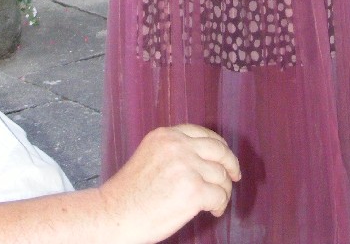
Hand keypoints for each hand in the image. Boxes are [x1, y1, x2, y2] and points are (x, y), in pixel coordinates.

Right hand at [102, 124, 240, 243]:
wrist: (114, 215)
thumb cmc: (128, 194)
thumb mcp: (150, 156)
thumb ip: (173, 152)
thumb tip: (204, 160)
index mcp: (166, 135)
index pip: (203, 134)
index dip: (218, 146)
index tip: (224, 158)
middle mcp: (178, 146)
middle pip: (219, 149)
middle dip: (230, 164)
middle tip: (234, 177)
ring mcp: (187, 167)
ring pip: (222, 175)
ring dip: (223, 190)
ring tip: (217, 202)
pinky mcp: (193, 190)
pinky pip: (219, 195)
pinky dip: (220, 205)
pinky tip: (213, 211)